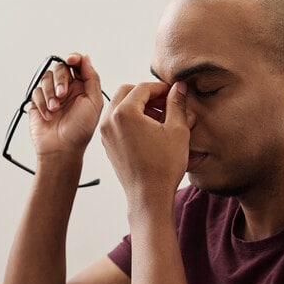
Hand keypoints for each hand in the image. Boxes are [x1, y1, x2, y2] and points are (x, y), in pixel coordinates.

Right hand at [28, 54, 103, 158]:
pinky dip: (42, 103)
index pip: (77, 64)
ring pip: (46, 79)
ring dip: (50, 93)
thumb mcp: (94, 102)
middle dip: (60, 79)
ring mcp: (51, 96)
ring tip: (55, 109)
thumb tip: (85, 57)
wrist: (61, 149)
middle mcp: (67, 89)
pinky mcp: (38, 103)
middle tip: (62, 95)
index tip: (71, 60)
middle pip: (60, 68)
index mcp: (82, 88)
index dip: (73, 58)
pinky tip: (48, 116)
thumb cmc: (80, 130)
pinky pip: (36, 92)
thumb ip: (91, 78)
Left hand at [100, 81, 191, 206]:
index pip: (143, 87)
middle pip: (127, 92)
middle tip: (165, 102)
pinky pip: (116, 121)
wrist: (149, 196)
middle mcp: (109, 120)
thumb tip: (178, 87)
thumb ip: (176, 103)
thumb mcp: (177, 130)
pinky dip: (131, 118)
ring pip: (120, 106)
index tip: (174, 93)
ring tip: (160, 117)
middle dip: (147, 93)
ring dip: (138, 105)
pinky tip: (150, 129)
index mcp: (124, 113)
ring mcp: (106, 133)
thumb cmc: (163, 166)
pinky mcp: (107, 144)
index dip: (161, 88)